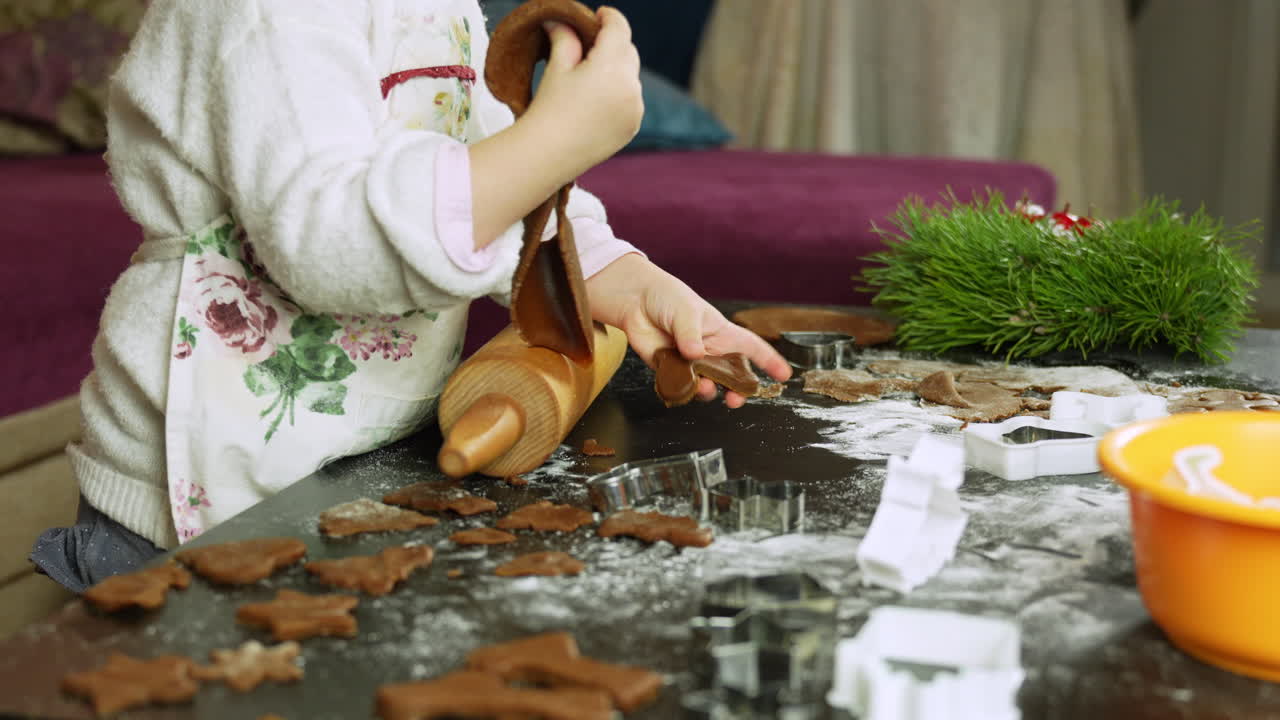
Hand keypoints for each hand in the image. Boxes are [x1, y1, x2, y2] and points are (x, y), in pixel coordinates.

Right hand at [528, 7, 643, 172]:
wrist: (548, 154)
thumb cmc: (548, 109)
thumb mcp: (557, 68)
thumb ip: (565, 38)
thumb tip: (561, 20)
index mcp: (611, 67)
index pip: (619, 29)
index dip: (609, 17)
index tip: (599, 15)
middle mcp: (630, 87)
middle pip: (628, 51)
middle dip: (613, 44)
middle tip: (591, 44)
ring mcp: (635, 109)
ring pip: (631, 76)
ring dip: (617, 70)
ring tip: (592, 76)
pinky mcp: (632, 126)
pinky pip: (631, 99)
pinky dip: (620, 93)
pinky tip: (598, 100)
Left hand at [586, 255, 791, 407]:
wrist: (634, 301)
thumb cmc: (667, 298)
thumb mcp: (685, 310)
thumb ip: (691, 334)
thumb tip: (695, 355)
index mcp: (721, 333)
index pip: (751, 348)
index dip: (770, 361)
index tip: (784, 375)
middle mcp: (709, 352)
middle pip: (731, 377)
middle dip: (737, 391)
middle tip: (735, 399)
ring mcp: (690, 363)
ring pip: (706, 386)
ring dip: (707, 391)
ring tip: (701, 386)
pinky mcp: (668, 370)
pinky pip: (679, 386)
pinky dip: (681, 390)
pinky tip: (679, 386)